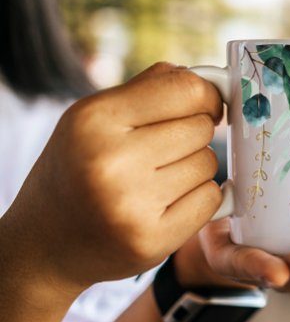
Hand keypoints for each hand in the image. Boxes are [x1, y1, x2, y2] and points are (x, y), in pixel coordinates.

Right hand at [3, 63, 222, 293]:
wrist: (48, 242)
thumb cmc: (77, 169)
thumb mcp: (94, 117)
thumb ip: (149, 88)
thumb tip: (209, 79)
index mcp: (95, 120)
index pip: (185, 90)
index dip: (207, 95)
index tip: (207, 105)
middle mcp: (111, 162)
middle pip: (201, 129)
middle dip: (194, 134)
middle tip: (166, 148)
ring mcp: (131, 206)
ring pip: (209, 165)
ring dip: (194, 168)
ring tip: (158, 178)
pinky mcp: (152, 241)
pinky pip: (210, 200)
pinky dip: (199, 197)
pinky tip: (169, 201)